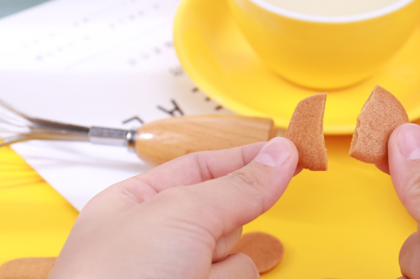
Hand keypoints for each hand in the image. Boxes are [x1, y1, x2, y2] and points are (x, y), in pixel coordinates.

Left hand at [49, 137, 298, 278]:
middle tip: (202, 241)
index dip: (244, 158)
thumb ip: (237, 185)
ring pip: (237, 257)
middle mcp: (157, 242)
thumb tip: (277, 157)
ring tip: (187, 278)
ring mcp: (179, 275)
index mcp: (135, 204)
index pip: (202, 168)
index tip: (284, 152)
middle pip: (226, 216)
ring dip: (222, 269)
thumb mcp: (180, 214)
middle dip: (223, 228)